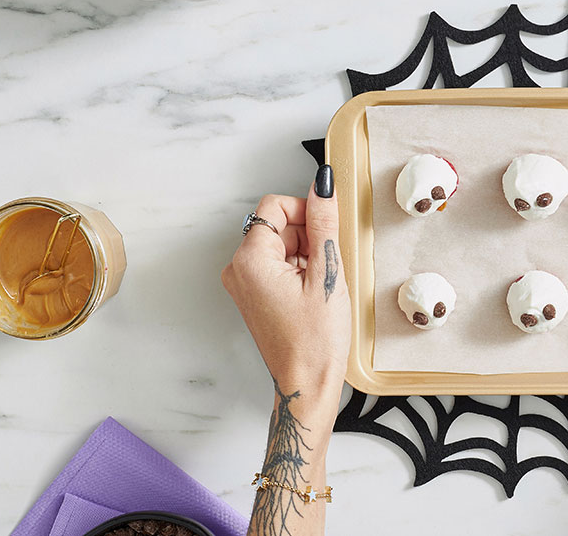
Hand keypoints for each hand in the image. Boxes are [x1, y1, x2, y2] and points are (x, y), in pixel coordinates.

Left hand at [222, 165, 349, 400]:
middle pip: (277, 225)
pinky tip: (315, 292)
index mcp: (250, 259)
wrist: (306, 382)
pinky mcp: (254, 295)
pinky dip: (299, 269)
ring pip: (280, 244)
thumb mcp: (327, 274)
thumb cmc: (316, 340)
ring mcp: (244, 283)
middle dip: (308, 235)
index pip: (275, 206)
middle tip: (329, 265)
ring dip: (306, 253)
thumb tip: (323, 184)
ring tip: (322, 284)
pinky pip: (277, 265)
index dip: (306, 211)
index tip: (328, 230)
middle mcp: (238, 269)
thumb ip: (324, 223)